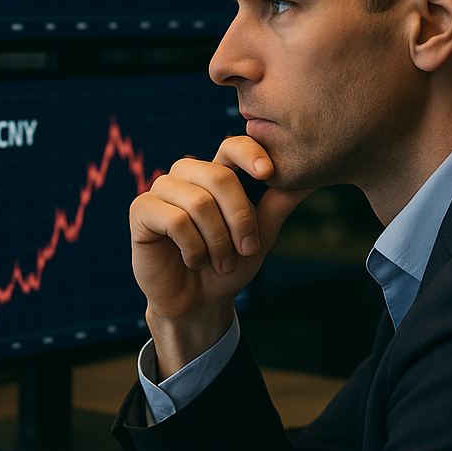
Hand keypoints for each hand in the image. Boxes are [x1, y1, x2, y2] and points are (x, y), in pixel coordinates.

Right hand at [129, 135, 311, 375]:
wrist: (198, 304)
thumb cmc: (227, 267)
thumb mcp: (260, 236)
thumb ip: (278, 205)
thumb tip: (310, 178)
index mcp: (215, 175)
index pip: (230, 146)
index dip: (249, 152)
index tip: (268, 173)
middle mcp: (186, 176)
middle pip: (218, 176)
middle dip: (239, 219)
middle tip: (247, 250)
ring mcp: (161, 191)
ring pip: (198, 201)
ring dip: (217, 240)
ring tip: (220, 263)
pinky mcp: (141, 211)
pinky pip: (174, 219)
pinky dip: (192, 246)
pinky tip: (192, 260)